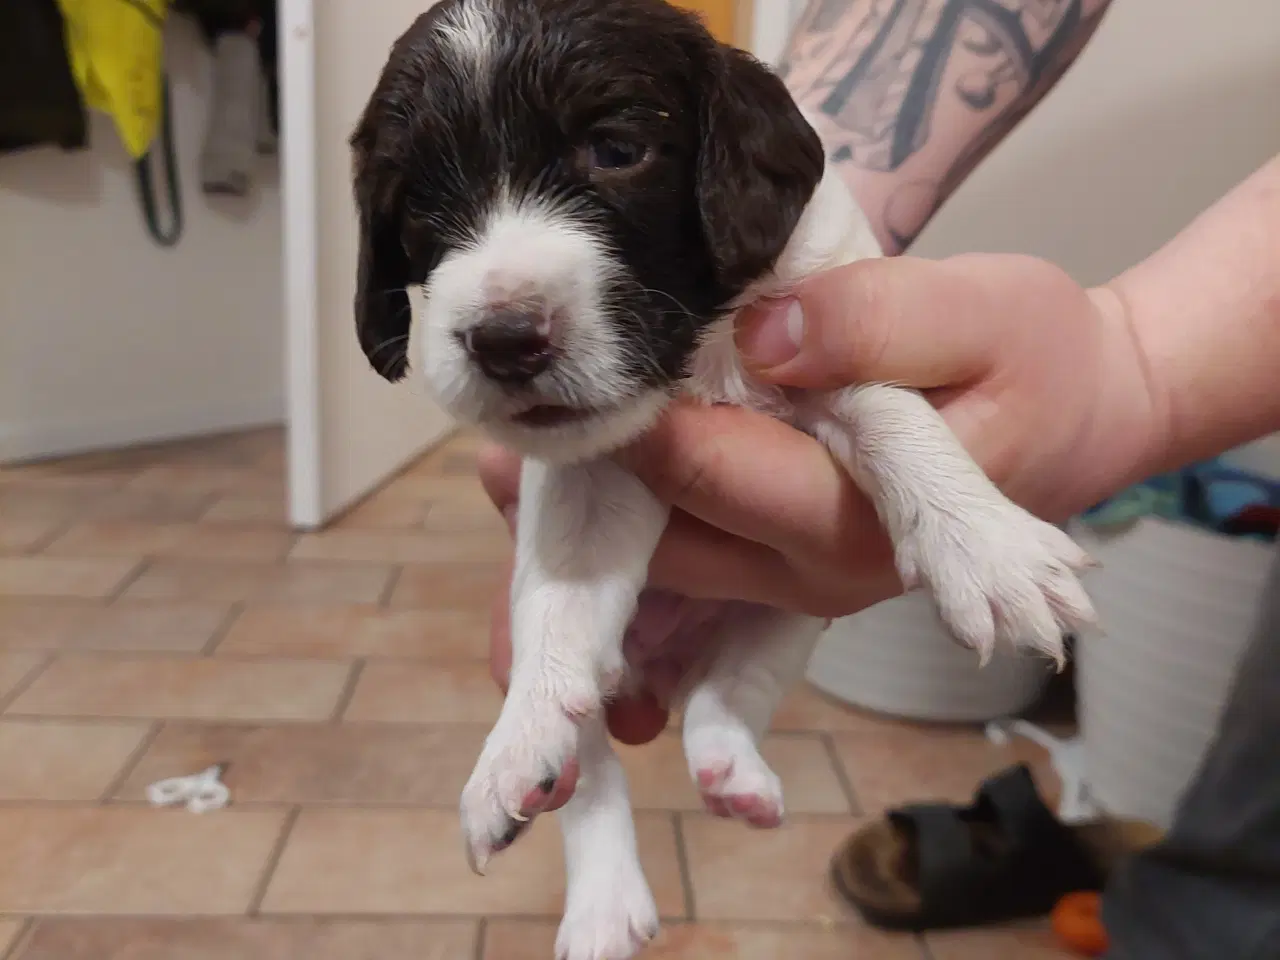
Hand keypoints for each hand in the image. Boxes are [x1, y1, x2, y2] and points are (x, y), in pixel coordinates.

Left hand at [481, 253, 1161, 804]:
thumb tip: (766, 337)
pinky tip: (576, 490)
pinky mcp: (780, 568)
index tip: (565, 379)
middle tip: (494, 436)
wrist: (1074, 417)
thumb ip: (877, 324)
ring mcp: (796, 584)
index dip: (634, 425)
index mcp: (867, 518)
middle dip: (584, 487)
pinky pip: (684, 565)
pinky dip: (627, 533)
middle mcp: (820, 575)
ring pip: (662, 567)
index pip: (716, 476)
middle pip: (667, 541)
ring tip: (510, 457)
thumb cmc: (1037, 356)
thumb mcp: (982, 311)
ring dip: (590, 520)